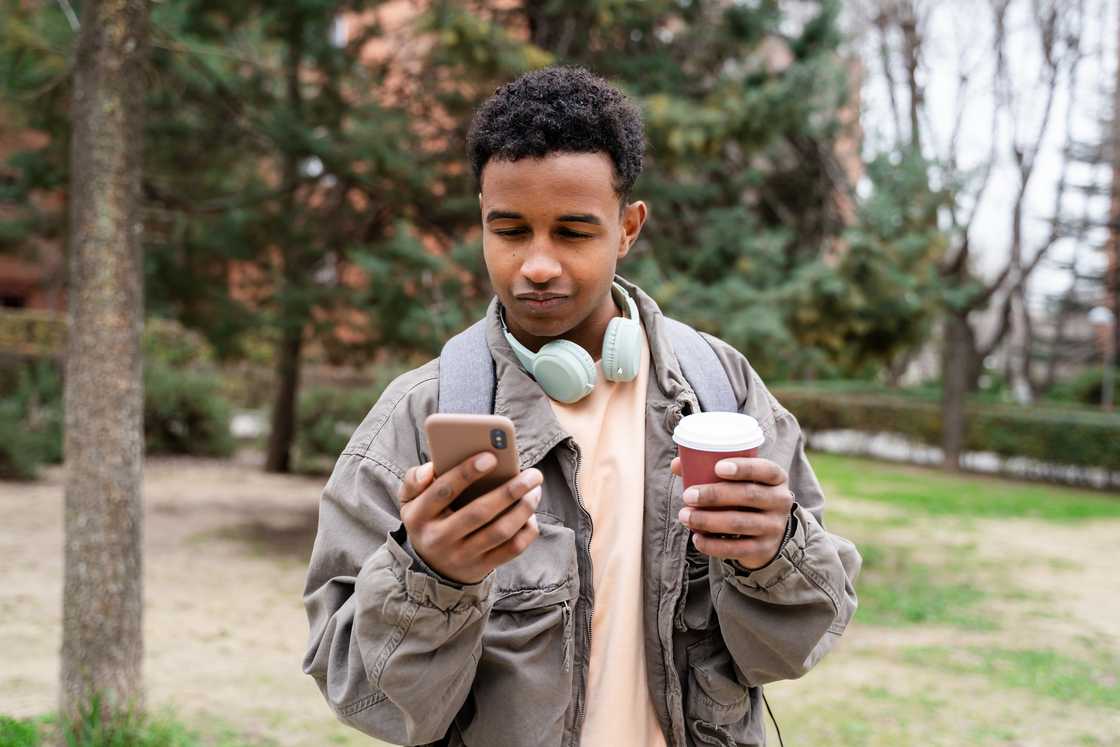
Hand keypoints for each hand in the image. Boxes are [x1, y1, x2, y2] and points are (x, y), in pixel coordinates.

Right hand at [398, 452, 543, 584]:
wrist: (431, 566)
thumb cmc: (428, 518)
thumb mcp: (410, 500)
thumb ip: (414, 479)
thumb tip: (430, 468)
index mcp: (419, 515)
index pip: (443, 490)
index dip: (467, 472)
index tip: (492, 456)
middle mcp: (439, 538)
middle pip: (479, 512)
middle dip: (509, 491)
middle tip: (532, 474)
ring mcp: (461, 556)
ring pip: (500, 532)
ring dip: (523, 509)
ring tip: (535, 490)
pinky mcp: (481, 567)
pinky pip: (512, 550)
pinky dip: (527, 530)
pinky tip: (531, 514)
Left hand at [670, 456, 793, 569]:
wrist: (768, 532)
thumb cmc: (745, 496)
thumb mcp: (739, 480)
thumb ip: (709, 468)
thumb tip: (676, 465)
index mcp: (776, 478)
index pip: (765, 469)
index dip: (743, 468)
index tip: (717, 467)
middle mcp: (781, 501)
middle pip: (748, 495)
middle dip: (715, 495)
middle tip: (688, 495)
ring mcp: (774, 527)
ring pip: (739, 523)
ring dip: (707, 520)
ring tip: (684, 516)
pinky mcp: (763, 549)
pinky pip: (736, 549)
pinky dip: (713, 545)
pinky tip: (696, 538)